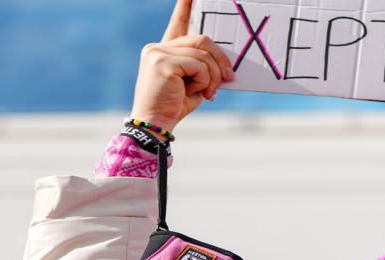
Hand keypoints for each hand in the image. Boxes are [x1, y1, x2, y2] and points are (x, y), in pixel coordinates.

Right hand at [131, 0, 235, 131]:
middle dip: (220, 60)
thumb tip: (226, 65)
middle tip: (229, 78)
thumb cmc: (175, 105)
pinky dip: (205, 81)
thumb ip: (204, 67)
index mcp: (165, 50)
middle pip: (202, 39)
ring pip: (203, 54)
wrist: (156, 124)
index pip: (179, 22)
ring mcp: (158, 52)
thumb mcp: (194, 83)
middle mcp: (158, 46)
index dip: (186, 5)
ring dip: (213, 76)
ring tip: (208, 92)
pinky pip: (198, 65)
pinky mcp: (161, 62)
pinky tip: (197, 92)